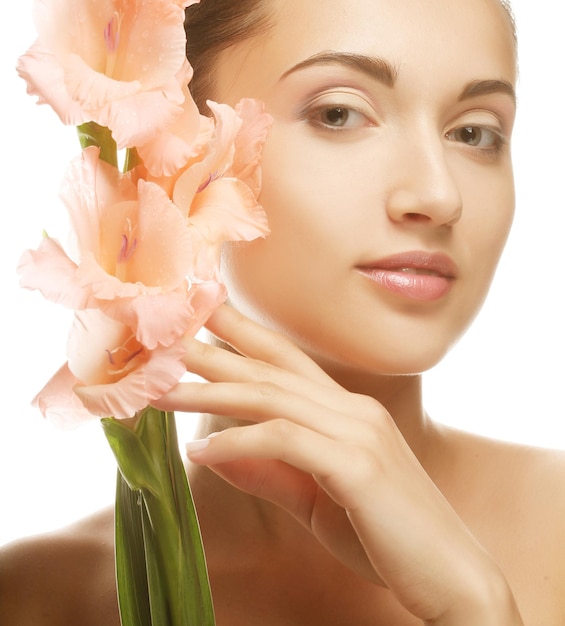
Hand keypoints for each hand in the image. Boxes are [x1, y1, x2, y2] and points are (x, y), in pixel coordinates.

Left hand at [154, 305, 522, 623]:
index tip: (202, 314)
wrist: (449, 572)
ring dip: (210, 392)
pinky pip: (285, 441)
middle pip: (270, 367)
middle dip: (213, 350)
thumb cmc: (383, 532)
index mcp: (345, 410)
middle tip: (163, 336)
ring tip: (160, 392)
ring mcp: (357, 432)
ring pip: (271, 396)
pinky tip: (202, 453)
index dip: (242, 331)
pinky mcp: (358, 465)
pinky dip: (239, 444)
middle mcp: (352, 409)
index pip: (285, 357)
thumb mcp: (314, 496)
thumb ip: (268, 471)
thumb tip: (214, 451)